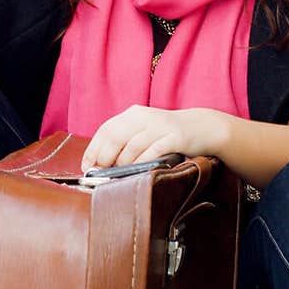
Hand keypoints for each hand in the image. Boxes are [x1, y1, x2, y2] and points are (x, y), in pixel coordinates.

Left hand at [80, 105, 227, 171]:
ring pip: (132, 146)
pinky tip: (137, 171)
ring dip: (122, 163)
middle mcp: (144, 117)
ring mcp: (159, 126)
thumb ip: (124, 141)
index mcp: (133, 114)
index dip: (93, 148)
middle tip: (102, 172)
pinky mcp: (174, 137)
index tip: (87, 165)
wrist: (201, 127)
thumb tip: (100, 161)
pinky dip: (142, 162)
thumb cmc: (167, 134)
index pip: (106, 130)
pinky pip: (153, 151)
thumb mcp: (143, 131)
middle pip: (115, 137)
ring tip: (120, 173)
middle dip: (105, 158)